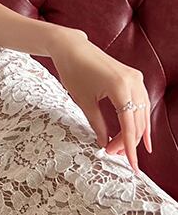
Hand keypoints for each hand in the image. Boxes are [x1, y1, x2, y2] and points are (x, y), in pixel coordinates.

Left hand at [47, 29, 150, 172]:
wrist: (72, 47)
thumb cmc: (73, 71)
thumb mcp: (83, 102)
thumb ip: (97, 124)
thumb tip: (105, 143)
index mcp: (120, 87)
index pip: (129, 125)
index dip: (128, 147)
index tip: (131, 166)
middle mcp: (134, 82)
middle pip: (137, 121)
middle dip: (127, 142)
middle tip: (114, 156)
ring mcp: (136, 79)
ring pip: (141, 114)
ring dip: (133, 132)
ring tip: (120, 149)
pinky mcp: (134, 78)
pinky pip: (140, 104)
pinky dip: (137, 119)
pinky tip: (139, 135)